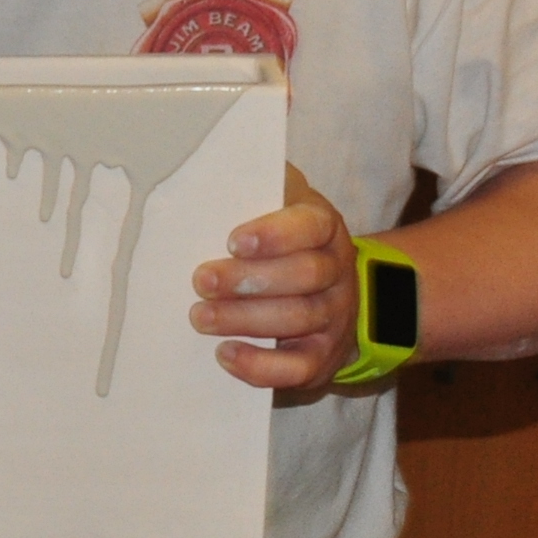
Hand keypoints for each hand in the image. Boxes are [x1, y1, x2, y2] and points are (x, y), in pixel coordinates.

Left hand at [193, 164, 357, 392]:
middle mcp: (338, 271)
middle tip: (201, 281)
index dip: (276, 234)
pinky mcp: (322, 356)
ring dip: (244, 320)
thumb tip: (209, 170)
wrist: (333, 292)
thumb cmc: (284, 242)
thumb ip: (255, 186)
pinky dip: (262, 366)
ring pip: (298, 319)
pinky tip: (226, 355)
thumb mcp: (281, 204)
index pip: (312, 226)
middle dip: (249, 280)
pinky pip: (299, 368)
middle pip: (305, 275)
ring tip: (200, 317)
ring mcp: (334, 316)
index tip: (234, 240)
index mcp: (325, 227)